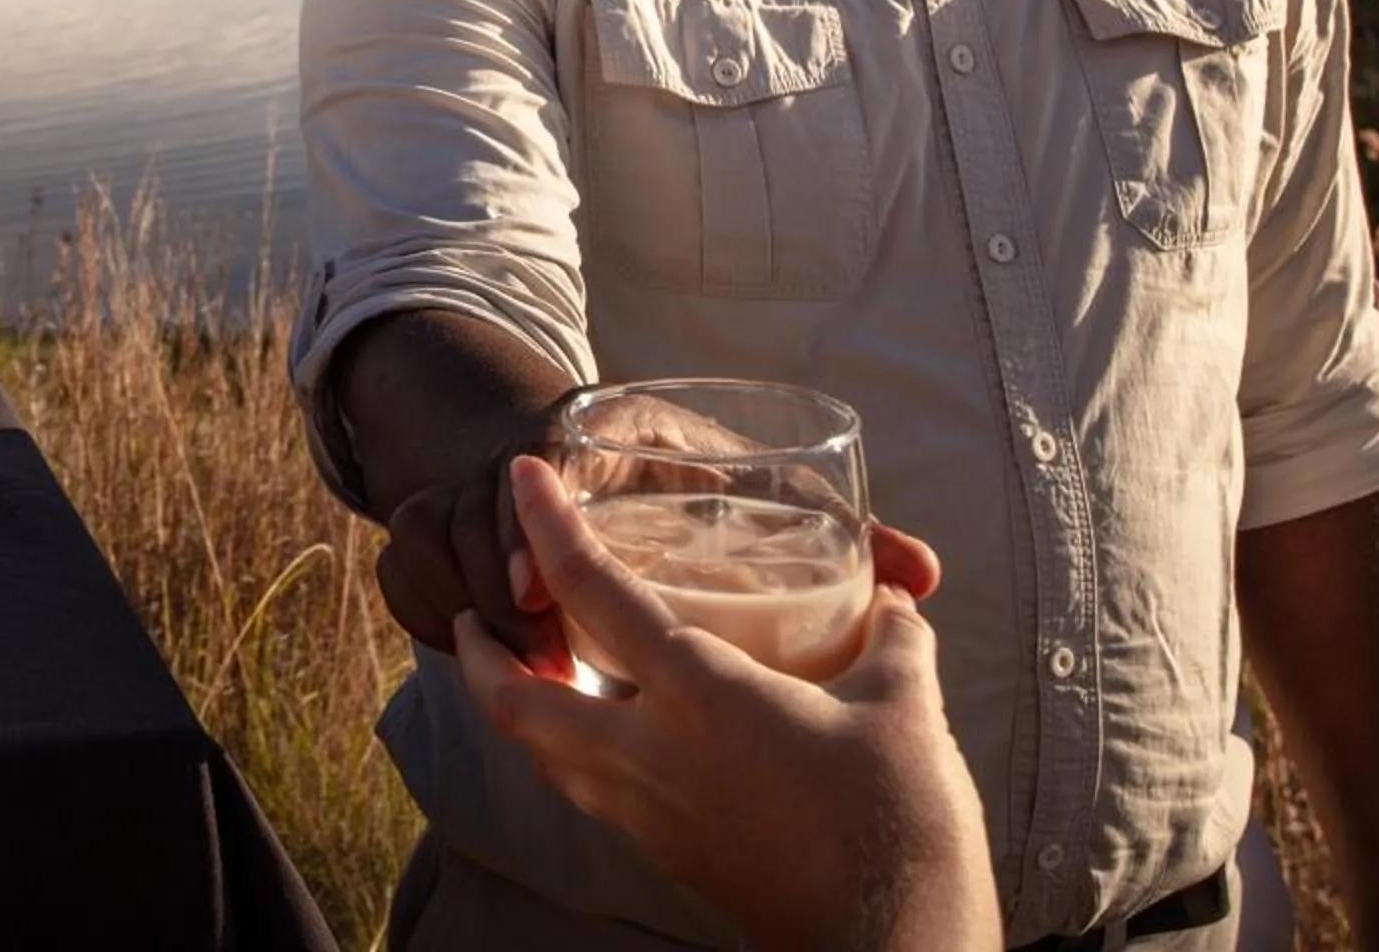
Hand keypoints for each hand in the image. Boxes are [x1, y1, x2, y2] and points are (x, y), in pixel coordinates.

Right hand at [378, 394, 939, 672]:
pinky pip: (406, 567)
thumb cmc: (702, 480)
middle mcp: (527, 448)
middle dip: (491, 586)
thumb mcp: (767, 490)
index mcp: (603, 426)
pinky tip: (488, 663)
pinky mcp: (445, 528)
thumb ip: (845, 533)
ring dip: (465, 610)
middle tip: (541, 660)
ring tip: (529, 676)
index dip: (530, 525)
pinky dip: (428, 608)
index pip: (543, 457)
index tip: (538, 593)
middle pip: (466, 508)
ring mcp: (475, 484)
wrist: (598, 456)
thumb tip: (924, 578)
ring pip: (429, 539)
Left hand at [450, 458, 988, 951]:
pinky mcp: (672, 861)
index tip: (518, 475)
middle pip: (516, 702)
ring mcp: (652, 818)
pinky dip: (574, 759)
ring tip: (529, 674)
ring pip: (546, 759)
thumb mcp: (903, 708)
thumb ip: (890, 641)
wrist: (897, 947)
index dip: (547, 524)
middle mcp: (650, 756)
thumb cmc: (900, 823)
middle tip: (475, 615)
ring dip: (520, 710)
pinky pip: (594, 798)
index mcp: (697, 695)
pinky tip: (608, 742)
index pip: (594, 590)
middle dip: (482, 653)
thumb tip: (895, 602)